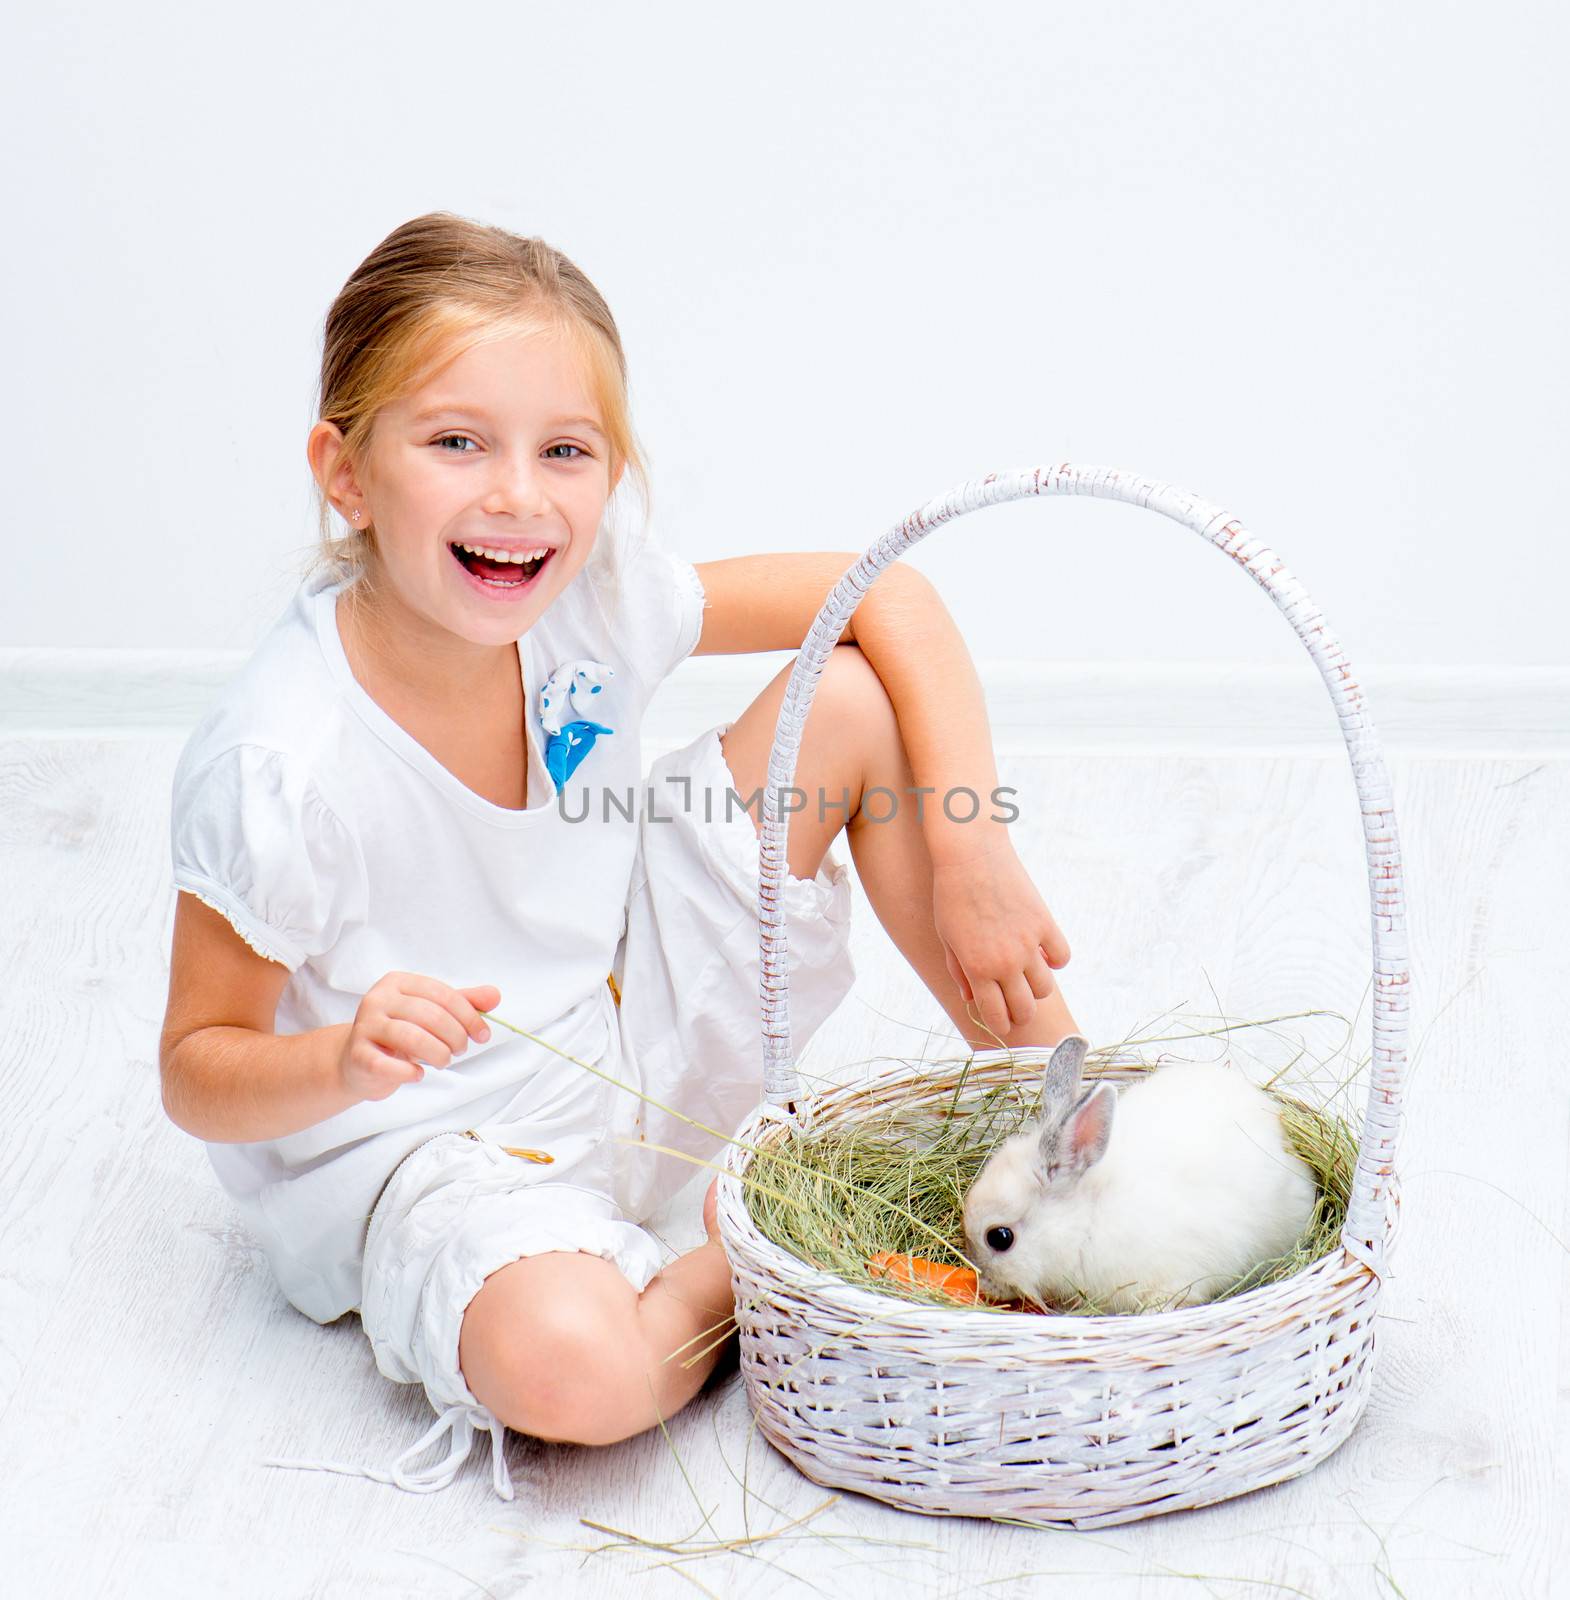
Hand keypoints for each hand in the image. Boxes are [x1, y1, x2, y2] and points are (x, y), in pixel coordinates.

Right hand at [337, 972, 498, 1102]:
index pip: (443, 994)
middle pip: (430, 1015)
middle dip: (455, 1036)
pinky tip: (418, 1074)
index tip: (483, 1035)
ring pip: (411, 1038)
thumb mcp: (432, 1013)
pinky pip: (389, 1065)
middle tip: (460, 1050)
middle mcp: (378, 998)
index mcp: (398, 982)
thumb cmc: (399, 1034)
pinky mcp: (357, 1055)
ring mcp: (364, 1026)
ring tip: (443, 1061)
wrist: (357, 1062)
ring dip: (437, 1054)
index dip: (469, 1016)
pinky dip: (410, 1072)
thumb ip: (463, 1002)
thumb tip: (495, 995)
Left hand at [930, 840, 1070, 1044]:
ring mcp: (1029, 943)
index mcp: (978, 969)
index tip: (1000, 1021)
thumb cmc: (950, 894)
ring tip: (1026, 978)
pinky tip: (1042, 953)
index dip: (999, 1025)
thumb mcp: (947, 937)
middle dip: (1019, 1014)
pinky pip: (1062, 958)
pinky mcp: (1045, 923)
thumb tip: (971, 998)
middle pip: (1025, 1009)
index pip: (996, 1016)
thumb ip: (959, 971)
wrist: (970, 854)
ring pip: (1045, 989)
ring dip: (1036, 989)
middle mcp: (1006, 961)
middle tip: (1015, 1006)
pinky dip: (1054, 961)